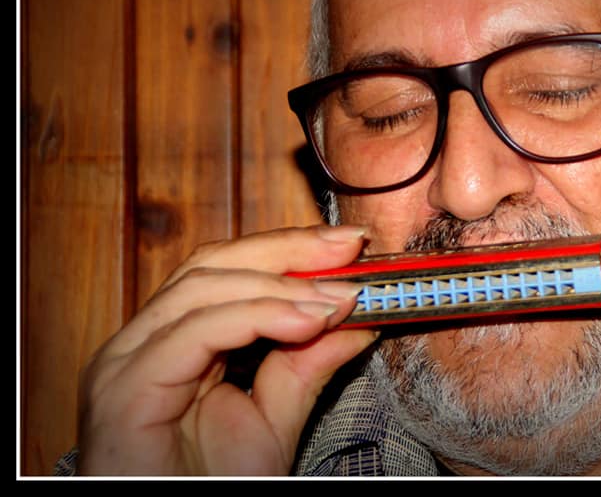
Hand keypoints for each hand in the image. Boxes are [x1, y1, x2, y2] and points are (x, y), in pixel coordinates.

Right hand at [76, 226, 377, 475]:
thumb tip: (357, 321)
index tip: (350, 246)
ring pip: (204, 287)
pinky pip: (195, 332)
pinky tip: (306, 322)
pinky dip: (257, 316)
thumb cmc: (208, 487)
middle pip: (215, 264)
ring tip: (337, 298)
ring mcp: (127, 363)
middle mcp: (142, 343)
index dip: (291, 249)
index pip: (231, 269)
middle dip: (289, 249)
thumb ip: (308, 366)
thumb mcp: (275, 417)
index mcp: (172, 341)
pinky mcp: (125, 390)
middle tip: (348, 248)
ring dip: (283, 284)